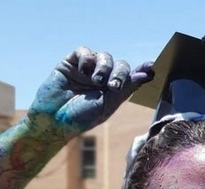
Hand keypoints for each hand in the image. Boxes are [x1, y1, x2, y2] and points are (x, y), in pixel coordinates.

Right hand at [27, 48, 153, 140]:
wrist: (53, 120)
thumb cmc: (81, 118)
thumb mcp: (108, 105)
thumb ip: (126, 88)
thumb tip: (147, 74)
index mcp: (113, 91)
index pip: (130, 76)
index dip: (141, 70)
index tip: (151, 67)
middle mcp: (101, 79)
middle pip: (120, 65)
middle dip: (120, 73)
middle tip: (112, 86)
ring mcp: (86, 70)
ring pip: (104, 56)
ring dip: (104, 67)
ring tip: (95, 81)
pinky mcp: (71, 63)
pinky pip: (84, 51)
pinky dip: (87, 58)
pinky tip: (83, 71)